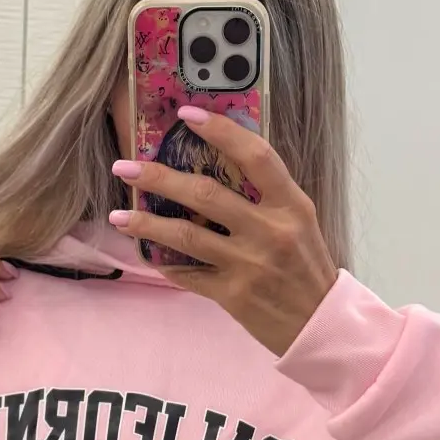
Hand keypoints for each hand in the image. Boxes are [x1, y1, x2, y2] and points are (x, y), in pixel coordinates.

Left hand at [109, 110, 338, 355]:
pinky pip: (188, 274)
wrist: (321, 324)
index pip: (255, 155)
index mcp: (291, 205)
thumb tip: (217, 164)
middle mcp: (270, 231)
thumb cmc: (307, 266)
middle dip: (158, 177)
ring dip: (146, 223)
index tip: (187, 115)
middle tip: (125, 167)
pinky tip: (148, 254)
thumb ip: (267, 195)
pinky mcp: (233, 295)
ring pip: (186, 235)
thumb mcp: (300, 222)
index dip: (221, 130)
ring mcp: (250, 264)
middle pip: (206, 193)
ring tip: (118, 215)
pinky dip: (165, 263)